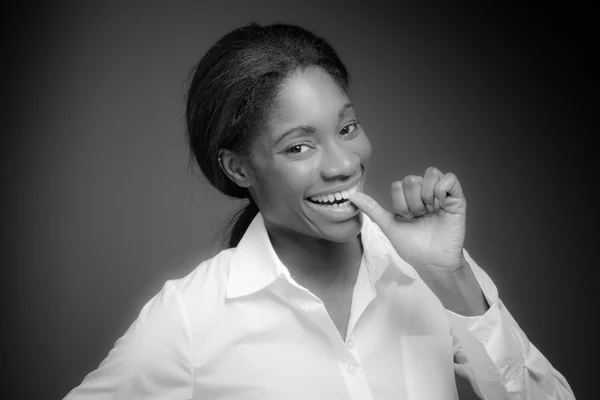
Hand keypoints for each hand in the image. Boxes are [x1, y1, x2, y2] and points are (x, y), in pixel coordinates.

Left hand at [349, 167, 466, 272]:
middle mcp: (424, 193)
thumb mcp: (390, 226)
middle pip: (412, 179)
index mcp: (408, 198)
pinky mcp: (456, 198)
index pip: (398, 185)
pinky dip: (441, 190)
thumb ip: (372, 209)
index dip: (400, 203)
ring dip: (427, 196)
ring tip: (432, 212)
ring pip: (430, 174)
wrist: (433, 262)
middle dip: (413, 202)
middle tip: (421, 216)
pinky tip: (440, 205)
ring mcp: (441, 194)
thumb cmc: (413, 247)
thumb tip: (351, 196)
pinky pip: (449, 179)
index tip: (407, 219)